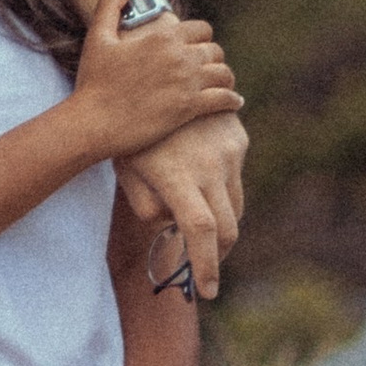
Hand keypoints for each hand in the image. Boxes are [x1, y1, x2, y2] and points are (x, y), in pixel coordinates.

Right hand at [68, 0, 241, 162]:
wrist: (92, 122)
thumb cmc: (93, 80)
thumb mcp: (98, 36)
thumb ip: (112, 2)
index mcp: (163, 37)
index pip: (202, 29)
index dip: (201, 38)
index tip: (197, 47)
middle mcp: (181, 56)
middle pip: (215, 51)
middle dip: (213, 59)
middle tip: (209, 69)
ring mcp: (188, 83)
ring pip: (224, 74)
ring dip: (225, 79)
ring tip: (223, 86)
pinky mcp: (190, 109)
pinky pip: (224, 100)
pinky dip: (232, 101)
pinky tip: (234, 103)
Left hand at [117, 109, 247, 296]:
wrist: (157, 74)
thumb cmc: (131, 131)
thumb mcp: (126, 170)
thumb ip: (148, 207)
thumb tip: (174, 227)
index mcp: (178, 175)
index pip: (200, 231)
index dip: (206, 266)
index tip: (207, 291)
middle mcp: (210, 165)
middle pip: (228, 228)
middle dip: (219, 254)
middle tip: (204, 269)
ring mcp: (229, 151)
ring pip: (236, 206)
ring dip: (221, 223)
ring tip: (194, 220)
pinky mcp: (238, 139)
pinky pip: (236, 179)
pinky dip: (222, 192)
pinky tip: (200, 178)